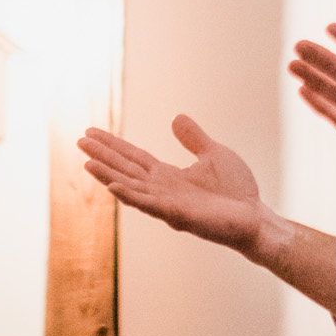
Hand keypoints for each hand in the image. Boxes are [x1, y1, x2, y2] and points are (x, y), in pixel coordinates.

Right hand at [78, 115, 272, 249]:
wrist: (255, 217)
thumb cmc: (237, 192)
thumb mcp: (213, 154)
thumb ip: (193, 139)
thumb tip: (176, 118)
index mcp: (168, 176)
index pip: (134, 158)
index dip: (112, 145)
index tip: (91, 132)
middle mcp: (162, 190)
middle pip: (125, 169)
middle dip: (103, 156)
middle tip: (79, 141)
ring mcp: (168, 204)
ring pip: (131, 187)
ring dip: (108, 175)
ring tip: (87, 162)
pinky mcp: (179, 216)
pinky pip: (149, 205)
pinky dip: (130, 195)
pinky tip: (113, 186)